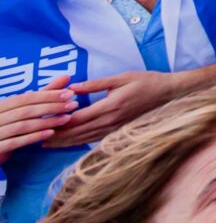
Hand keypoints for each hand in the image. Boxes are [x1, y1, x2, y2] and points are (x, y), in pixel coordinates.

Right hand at [0, 87, 76, 160]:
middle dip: (52, 107)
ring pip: (22, 126)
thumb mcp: (24, 108)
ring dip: (47, 122)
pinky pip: (15, 142)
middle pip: (26, 110)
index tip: (70, 93)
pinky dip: (34, 137)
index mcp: (1, 105)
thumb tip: (67, 76)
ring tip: (67, 118)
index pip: (27, 98)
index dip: (49, 95)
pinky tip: (51, 133)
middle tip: (73, 104)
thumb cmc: (10, 125)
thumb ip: (44, 93)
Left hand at [50, 69, 184, 146]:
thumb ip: (96, 84)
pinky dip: (79, 142)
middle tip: (38, 137)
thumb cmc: (147, 82)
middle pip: (78, 132)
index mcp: (110, 106)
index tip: (43, 122)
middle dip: (57, 136)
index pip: (78, 118)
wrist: (170, 94)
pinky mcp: (118, 131)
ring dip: (65, 142)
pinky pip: (95, 139)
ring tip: (48, 144)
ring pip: (85, 138)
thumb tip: (72, 87)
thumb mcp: (122, 77)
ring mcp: (115, 128)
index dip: (59, 121)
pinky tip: (70, 143)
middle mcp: (111, 121)